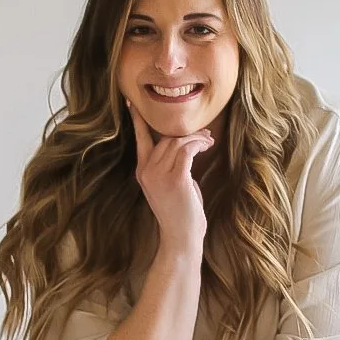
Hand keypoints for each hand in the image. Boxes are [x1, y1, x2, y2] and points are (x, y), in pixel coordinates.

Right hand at [125, 95, 212, 253]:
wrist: (181, 237)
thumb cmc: (180, 212)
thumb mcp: (169, 185)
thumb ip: (169, 164)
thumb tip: (183, 145)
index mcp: (142, 171)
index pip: (139, 138)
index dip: (136, 119)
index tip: (130, 102)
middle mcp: (147, 171)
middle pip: (166, 137)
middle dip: (187, 132)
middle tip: (205, 134)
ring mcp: (160, 175)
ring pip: (178, 141)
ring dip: (197, 138)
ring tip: (208, 141)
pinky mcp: (176, 179)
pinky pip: (188, 149)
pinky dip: (199, 144)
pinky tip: (206, 146)